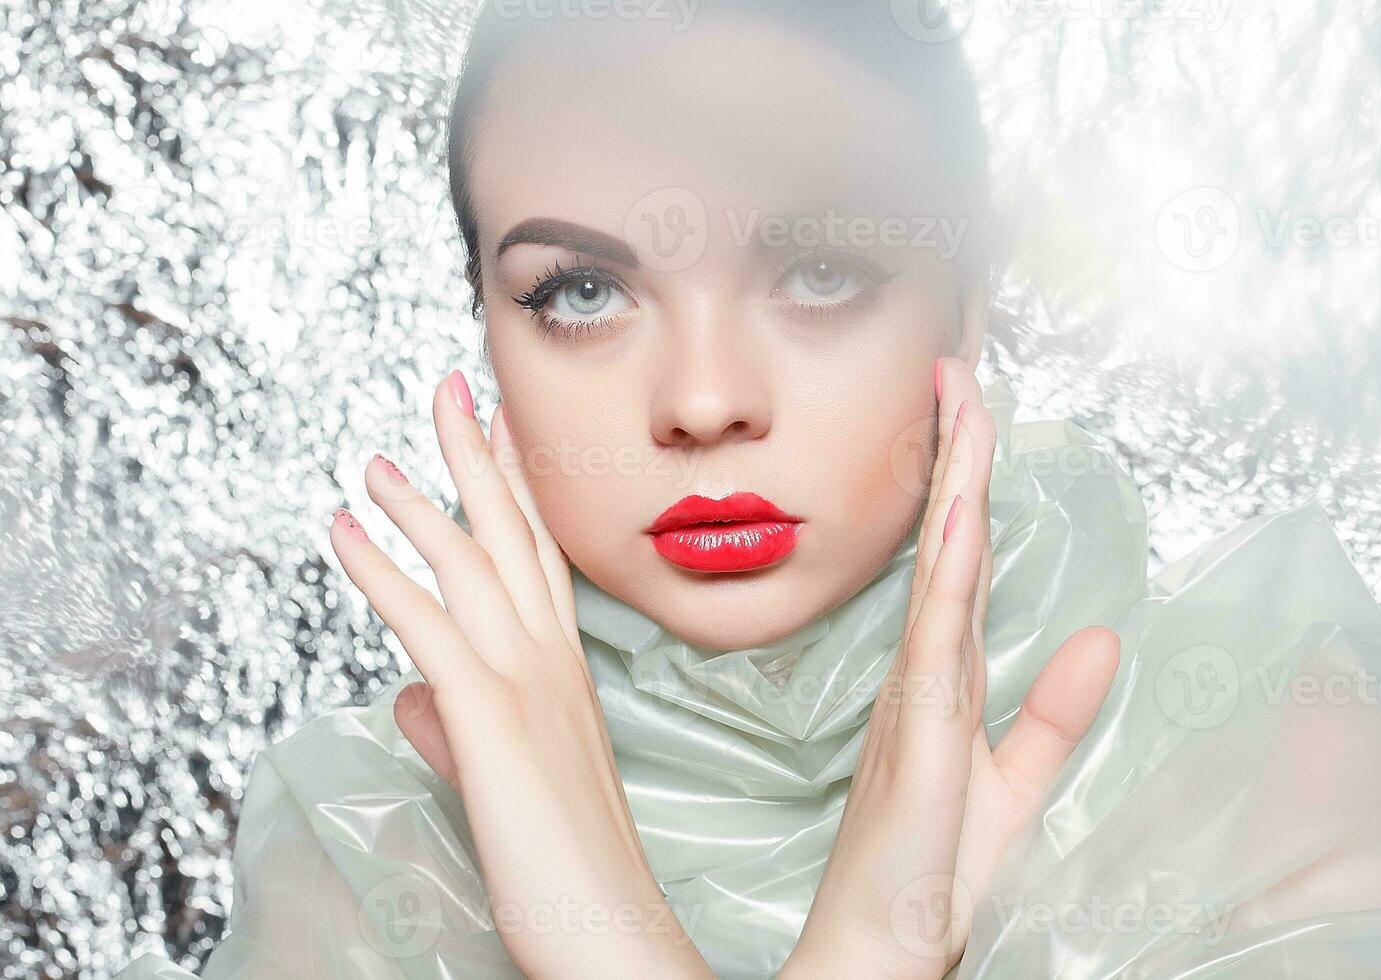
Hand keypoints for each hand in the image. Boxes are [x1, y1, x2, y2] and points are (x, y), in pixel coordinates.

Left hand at [330, 371, 711, 978]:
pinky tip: (345, 529)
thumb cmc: (568, 862)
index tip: (496, 429)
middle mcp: (551, 660)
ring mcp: (523, 682)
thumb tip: (405, 696)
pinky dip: (381, 570)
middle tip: (453, 386)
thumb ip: (454, 727)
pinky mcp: (487, 717)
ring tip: (377, 453)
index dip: (516, 485)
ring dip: (420, 498)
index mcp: (565, 670)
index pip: (540, 556)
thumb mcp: (506, 777)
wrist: (607, 927)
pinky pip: (427, 624)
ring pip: (471, 563)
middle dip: (477, 454)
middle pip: (513, 534)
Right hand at [784, 358, 1119, 977]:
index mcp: (947, 675)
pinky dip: (949, 564)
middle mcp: (928, 667)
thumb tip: (1102, 638)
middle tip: (956, 368)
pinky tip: (960, 510)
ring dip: (956, 481)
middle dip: (958, 450)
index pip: (967, 559)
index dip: (973, 481)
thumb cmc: (934, 870)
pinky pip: (939, 629)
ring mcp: (919, 690)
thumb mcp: (1021, 783)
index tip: (972, 408)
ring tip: (962, 403)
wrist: (885, 942)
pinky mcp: (922, 726)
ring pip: (943, 565)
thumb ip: (1056, 714)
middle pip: (951, 541)